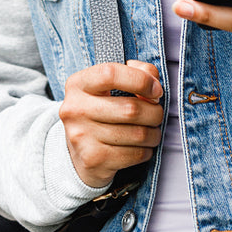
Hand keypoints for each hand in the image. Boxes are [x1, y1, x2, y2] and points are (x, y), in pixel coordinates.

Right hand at [58, 59, 163, 188]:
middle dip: (154, 112)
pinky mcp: (93, 159)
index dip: (140, 80)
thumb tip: (154, 85)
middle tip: (155, 114)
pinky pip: (135, 154)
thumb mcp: (111, 85)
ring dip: (153, 133)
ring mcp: (82, 136)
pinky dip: (146, 150)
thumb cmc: (102, 111)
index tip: (156, 90)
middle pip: (131, 109)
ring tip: (150, 131)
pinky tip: (140, 147)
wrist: (79, 153)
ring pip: (138, 134)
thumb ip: (137, 72)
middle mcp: (75, 109)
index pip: (110, 74)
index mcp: (78, 84)